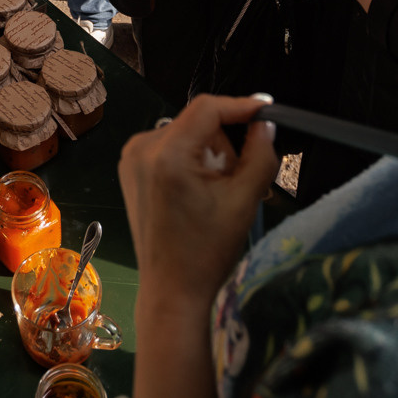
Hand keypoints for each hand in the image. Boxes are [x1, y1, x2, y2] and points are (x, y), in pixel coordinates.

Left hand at [119, 95, 277, 305]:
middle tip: (237, 182)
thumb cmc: (208, 250)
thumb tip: (265, 124)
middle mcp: (142, 147)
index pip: (208, 108)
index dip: (241, 106)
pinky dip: (190, 161)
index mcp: (168, 154)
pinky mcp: (130, 169)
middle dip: (224, 146)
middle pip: (198, 123)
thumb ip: (260, 154)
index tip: (267, 110)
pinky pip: (170, 148)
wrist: (172, 291)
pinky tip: (197, 193)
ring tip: (217, 194)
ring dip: (209, 155)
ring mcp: (131, 158)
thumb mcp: (244, 200)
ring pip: (186, 134)